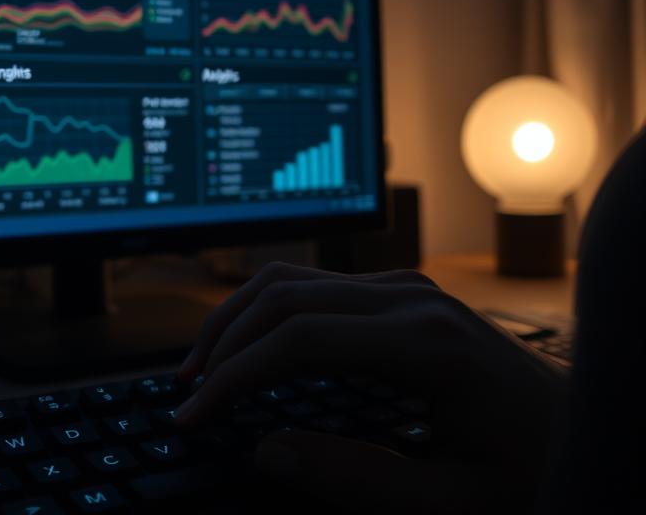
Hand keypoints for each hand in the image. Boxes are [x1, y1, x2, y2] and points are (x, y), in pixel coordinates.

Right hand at [175, 262, 566, 513]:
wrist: (583, 431)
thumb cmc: (531, 469)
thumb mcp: (451, 500)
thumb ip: (356, 479)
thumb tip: (267, 450)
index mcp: (424, 341)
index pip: (300, 336)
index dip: (235, 372)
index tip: (197, 410)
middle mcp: (411, 299)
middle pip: (287, 295)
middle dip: (225, 340)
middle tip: (188, 391)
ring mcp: (406, 290)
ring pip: (296, 280)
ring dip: (242, 316)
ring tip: (206, 365)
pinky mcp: (401, 296)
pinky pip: (318, 288)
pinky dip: (272, 313)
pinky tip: (254, 347)